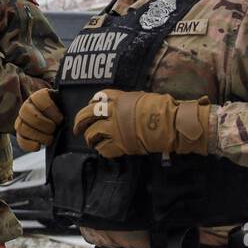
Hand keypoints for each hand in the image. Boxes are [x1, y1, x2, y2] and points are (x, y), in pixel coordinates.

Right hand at [15, 88, 63, 151]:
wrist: (58, 123)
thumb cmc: (64, 113)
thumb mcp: (66, 106)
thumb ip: (68, 105)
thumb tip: (73, 110)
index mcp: (39, 96)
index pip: (39, 97)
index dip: (49, 109)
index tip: (60, 118)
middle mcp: (27, 106)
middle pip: (26, 112)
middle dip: (43, 123)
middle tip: (54, 129)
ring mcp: (21, 120)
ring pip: (22, 126)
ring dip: (38, 135)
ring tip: (50, 139)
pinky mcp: (21, 134)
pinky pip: (20, 140)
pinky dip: (29, 144)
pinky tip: (39, 146)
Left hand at [72, 89, 210, 157]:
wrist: (170, 123)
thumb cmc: (161, 109)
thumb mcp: (140, 97)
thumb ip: (125, 101)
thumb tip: (117, 106)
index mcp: (119, 98)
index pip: (97, 98)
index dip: (91, 103)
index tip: (89, 107)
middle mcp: (113, 112)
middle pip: (87, 115)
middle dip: (79, 122)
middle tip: (77, 128)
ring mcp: (115, 129)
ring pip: (92, 133)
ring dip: (89, 138)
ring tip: (90, 141)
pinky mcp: (120, 144)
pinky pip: (103, 148)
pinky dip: (101, 150)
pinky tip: (102, 149)